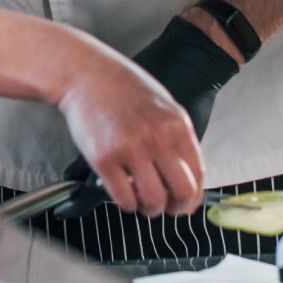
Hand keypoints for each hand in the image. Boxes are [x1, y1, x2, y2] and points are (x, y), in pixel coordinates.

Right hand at [60, 18, 235, 218]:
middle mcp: (157, 137)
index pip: (198, 174)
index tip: (185, 202)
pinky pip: (124, 198)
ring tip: (142, 202)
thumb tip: (186, 173)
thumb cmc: (121, 87)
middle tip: (166, 208)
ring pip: (153, 200)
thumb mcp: (162, 105)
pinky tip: (123, 194)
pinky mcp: (104, 158)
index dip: (193, 196)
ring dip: (149, 209)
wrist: (84, 73)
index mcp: (176, 123)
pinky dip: (126, 204)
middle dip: (175, 207)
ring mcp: (130, 148)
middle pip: (182, 191)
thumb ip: (175, 137)